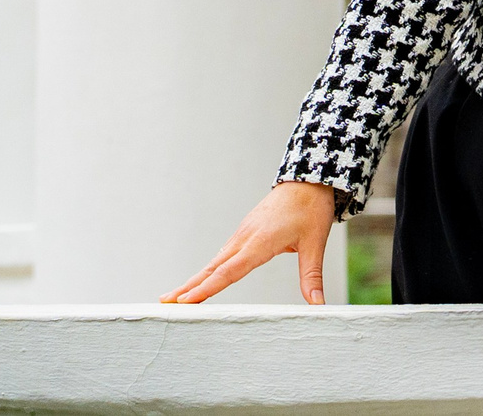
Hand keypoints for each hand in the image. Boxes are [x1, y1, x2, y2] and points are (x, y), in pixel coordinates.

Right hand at [160, 182, 339, 304]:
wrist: (308, 178)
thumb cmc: (311, 209)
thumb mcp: (315, 243)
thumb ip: (312, 276)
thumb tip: (318, 304)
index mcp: (260, 242)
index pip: (229, 271)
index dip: (206, 288)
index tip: (185, 301)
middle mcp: (245, 238)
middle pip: (212, 268)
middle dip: (188, 287)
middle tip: (164, 303)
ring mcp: (242, 234)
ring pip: (214, 261)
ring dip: (194, 279)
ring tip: (174, 298)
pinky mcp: (244, 232)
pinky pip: (222, 255)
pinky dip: (207, 270)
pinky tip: (199, 280)